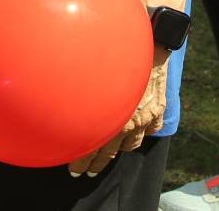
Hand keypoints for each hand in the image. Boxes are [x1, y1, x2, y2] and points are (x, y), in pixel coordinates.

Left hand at [67, 48, 168, 177]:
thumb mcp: (93, 76)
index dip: (82, 160)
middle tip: (85, 171)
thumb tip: (59, 105)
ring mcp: (147, 118)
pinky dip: (142, 133)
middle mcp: (131, 122)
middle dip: (96, 163)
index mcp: (114, 118)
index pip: (95, 148)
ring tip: (109, 154)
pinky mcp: (159, 111)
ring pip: (131, 144)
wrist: (150, 46)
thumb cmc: (117, 57)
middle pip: (110, 151)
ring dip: (119, 149)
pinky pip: (151, 130)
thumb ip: (82, 96)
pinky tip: (134, 134)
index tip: (74, 169)